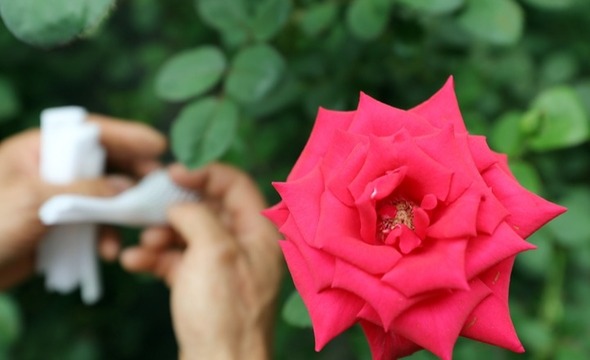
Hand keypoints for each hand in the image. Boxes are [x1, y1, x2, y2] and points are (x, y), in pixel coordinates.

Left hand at [0, 114, 165, 288]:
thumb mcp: (35, 200)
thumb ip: (84, 190)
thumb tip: (125, 188)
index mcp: (39, 149)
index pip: (91, 132)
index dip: (127, 136)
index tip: (159, 145)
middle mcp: (51, 170)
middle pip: (104, 164)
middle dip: (132, 178)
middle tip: (159, 188)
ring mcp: (57, 200)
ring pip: (103, 197)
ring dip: (121, 214)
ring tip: (138, 227)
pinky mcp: (59, 228)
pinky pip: (93, 226)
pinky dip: (105, 237)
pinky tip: (108, 252)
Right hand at [121, 163, 282, 359]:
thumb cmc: (224, 313)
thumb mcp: (214, 251)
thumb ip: (197, 215)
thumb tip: (179, 205)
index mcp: (259, 232)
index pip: (235, 184)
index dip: (204, 173)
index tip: (172, 173)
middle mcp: (244, 246)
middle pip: (207, 209)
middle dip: (175, 209)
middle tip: (147, 207)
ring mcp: (223, 267)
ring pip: (189, 235)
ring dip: (161, 235)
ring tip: (145, 244)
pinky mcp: (203, 287)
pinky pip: (178, 261)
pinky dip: (156, 259)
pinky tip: (134, 263)